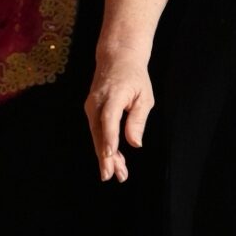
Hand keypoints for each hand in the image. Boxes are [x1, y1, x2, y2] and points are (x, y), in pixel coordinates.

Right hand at [84, 53, 153, 182]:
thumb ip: (138, 120)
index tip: (111, 155)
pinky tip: (114, 160)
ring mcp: (91, 107)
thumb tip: (135, 143)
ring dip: (106, 156)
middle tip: (113, 176)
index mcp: (113, 94)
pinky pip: (97, 131)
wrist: (115, 59)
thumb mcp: (144, 96)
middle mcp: (97, 101)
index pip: (109, 119)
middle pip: (99, 132)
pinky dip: (104, 146)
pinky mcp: (90, 111)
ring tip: (117, 174)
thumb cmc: (134, 77)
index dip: (109, 138)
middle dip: (106, 156)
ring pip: (97, 135)